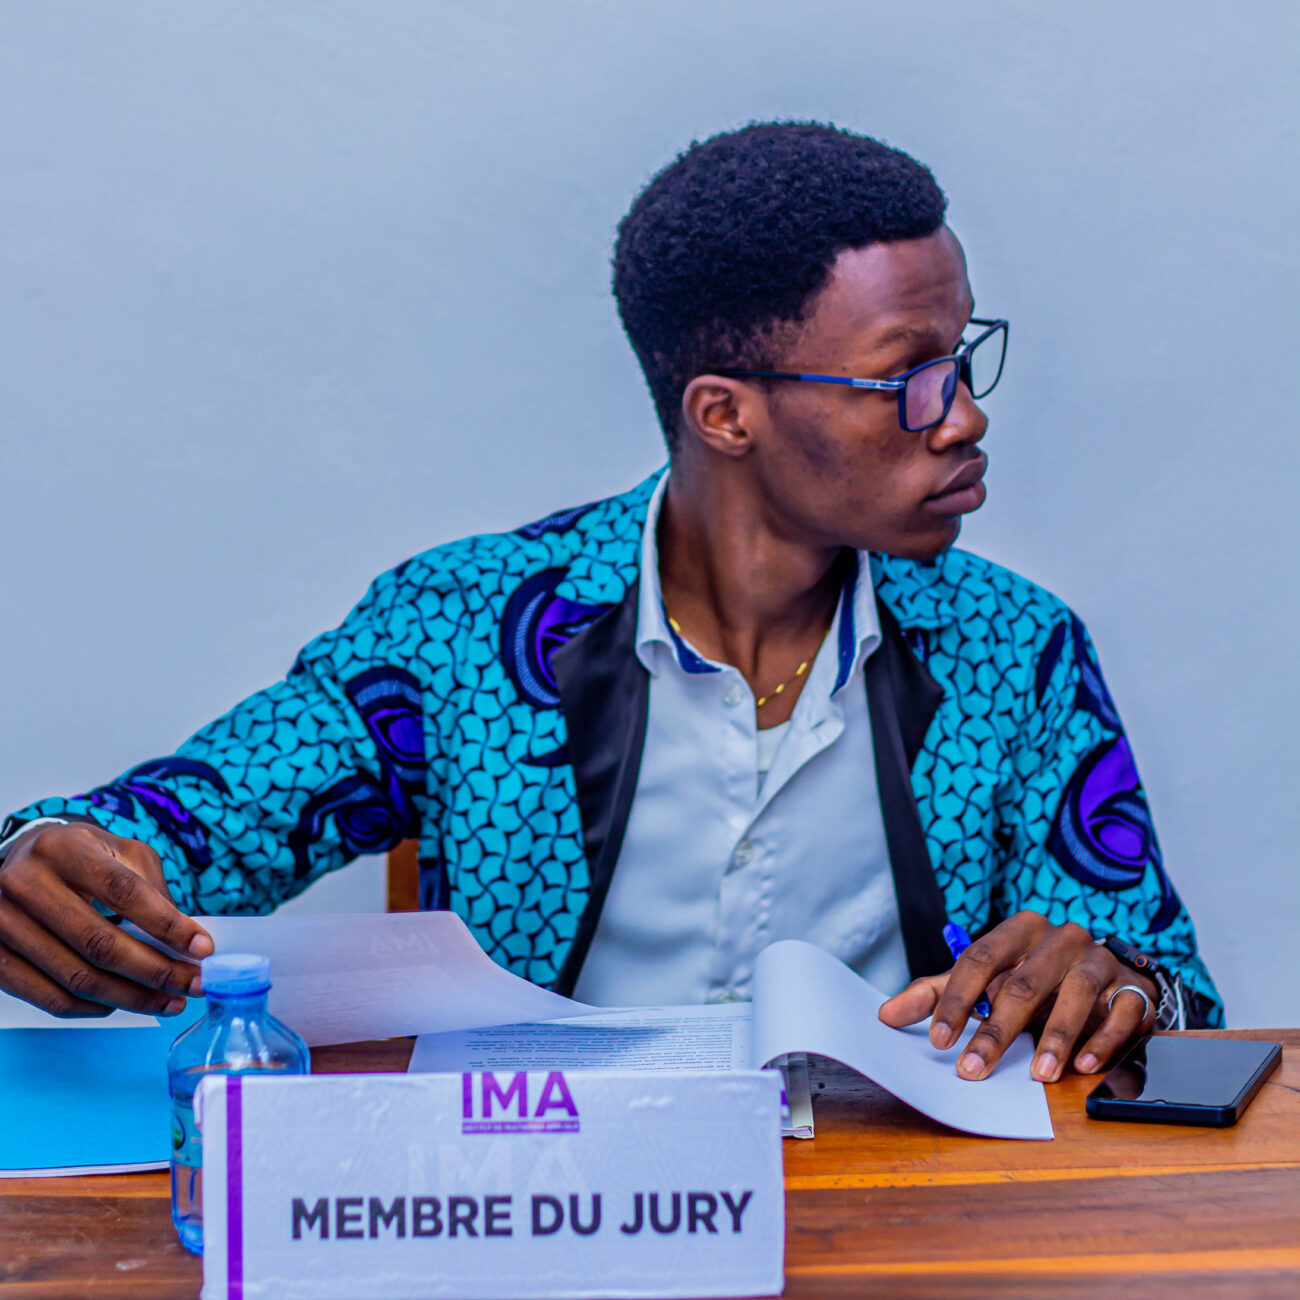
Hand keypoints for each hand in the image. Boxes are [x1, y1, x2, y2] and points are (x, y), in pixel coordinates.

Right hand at [0, 821, 212, 1016]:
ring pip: (77, 978)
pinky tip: (124, 1003)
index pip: (123, 892)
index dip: (167, 925)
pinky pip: (49, 998)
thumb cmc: (82, 856)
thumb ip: (153, 890)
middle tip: (195, 984)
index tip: (202, 949)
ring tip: (171, 1000)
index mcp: (64, 848)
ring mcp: (1, 923)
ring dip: (132, 997)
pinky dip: (94, 1008)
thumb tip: (187, 942)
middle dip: (157, 971)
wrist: (21, 858)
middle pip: (100, 944)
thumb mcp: (122, 853)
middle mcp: (25, 883)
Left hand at [878, 910, 1156, 1081]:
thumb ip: (937, 993)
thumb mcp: (986, 981)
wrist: (1107, 975)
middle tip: (974, 1069)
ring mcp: (1098, 960)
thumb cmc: (1035, 979)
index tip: (939, 1040)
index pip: (979, 960)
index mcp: (1019, 930)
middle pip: (1022, 983)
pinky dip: (1102, 1039)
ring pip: (1075, 993)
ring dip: (1055, 1037)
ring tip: (1038, 1075)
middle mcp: (1059, 939)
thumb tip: (886, 1014)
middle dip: (996, 1031)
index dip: (956, 1000)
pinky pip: (1120, 1012)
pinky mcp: (1133, 988)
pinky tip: (1084, 1065)